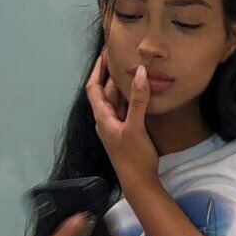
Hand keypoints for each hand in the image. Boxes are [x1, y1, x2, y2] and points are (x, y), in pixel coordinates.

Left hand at [86, 47, 158, 184]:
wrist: (139, 183)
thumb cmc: (133, 157)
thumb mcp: (135, 127)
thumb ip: (137, 100)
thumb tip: (140, 72)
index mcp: (103, 117)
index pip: (94, 87)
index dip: (97, 69)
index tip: (105, 52)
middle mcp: (107, 120)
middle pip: (106, 91)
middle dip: (112, 73)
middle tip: (122, 55)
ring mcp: (117, 126)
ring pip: (118, 100)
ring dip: (123, 85)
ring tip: (133, 68)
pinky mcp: (128, 132)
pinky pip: (127, 109)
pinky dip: (132, 98)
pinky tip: (141, 91)